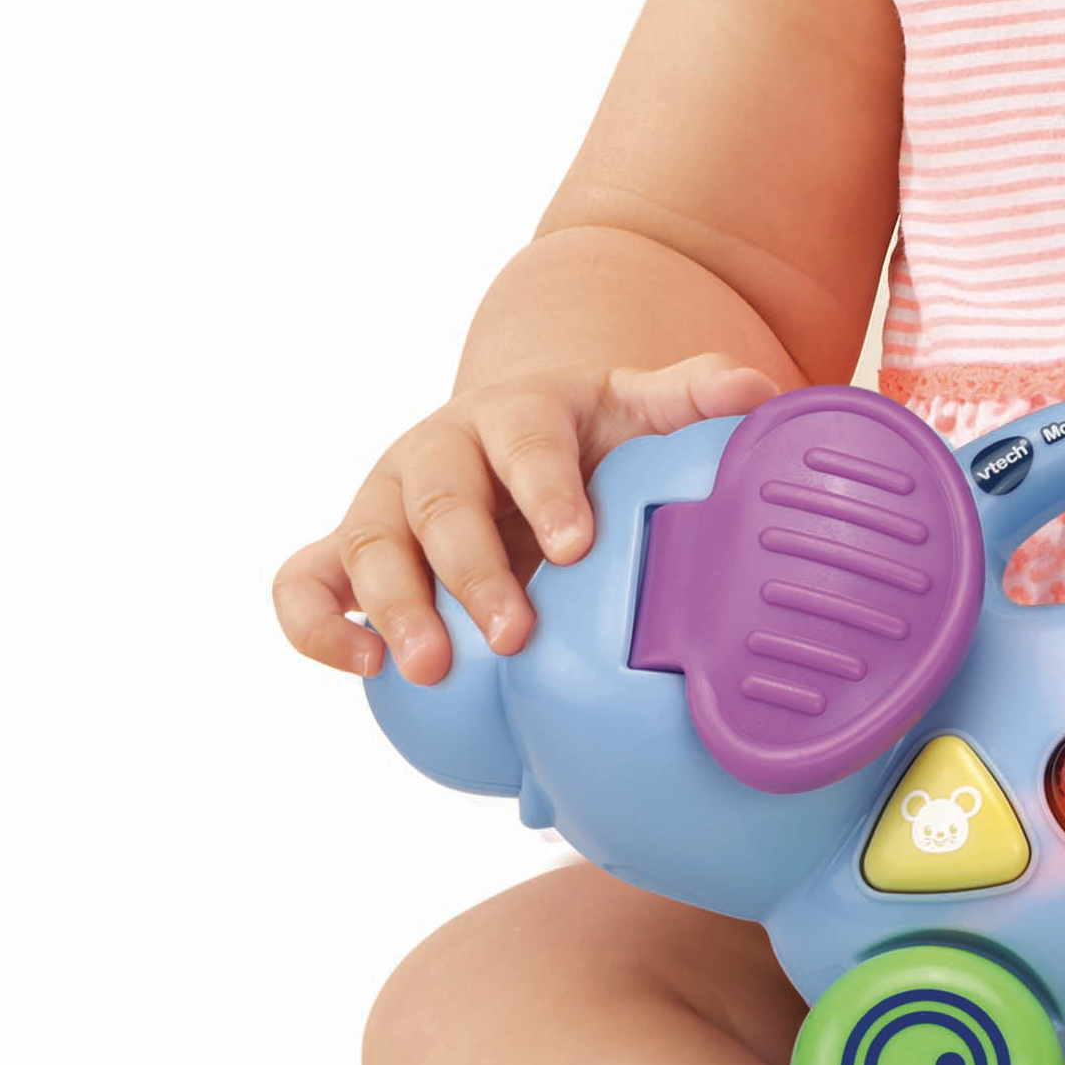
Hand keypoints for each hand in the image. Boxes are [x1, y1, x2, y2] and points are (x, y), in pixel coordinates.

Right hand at [272, 352, 785, 683]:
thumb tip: (760, 393)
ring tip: (429, 670)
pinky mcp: (342, 549)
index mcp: (513, 413)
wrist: (512, 437)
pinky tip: (365, 666)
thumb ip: (690, 396)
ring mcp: (382, 501)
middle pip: (439, 503)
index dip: (546, 491)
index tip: (577, 546)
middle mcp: (436, 451)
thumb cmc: (582, 438)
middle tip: (514, 633)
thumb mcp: (634, 408)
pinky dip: (318, 624)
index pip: (522, 442)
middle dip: (471, 571)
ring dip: (392, 607)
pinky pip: (303, 583)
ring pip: (364, 545)